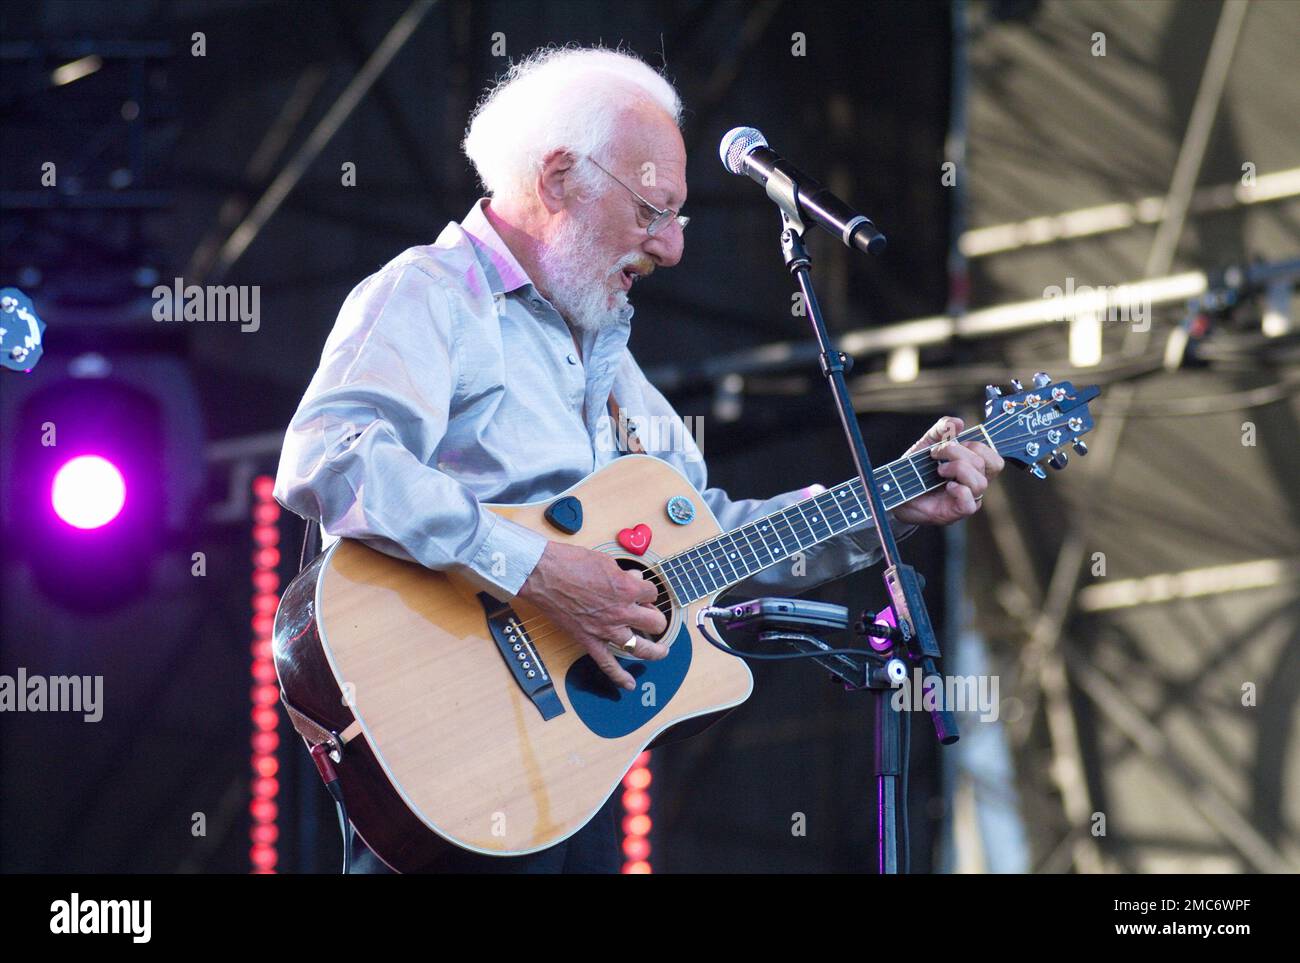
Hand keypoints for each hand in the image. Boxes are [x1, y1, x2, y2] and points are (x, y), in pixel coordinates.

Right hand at [516, 541, 668, 690]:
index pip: (652, 593)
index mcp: (627, 589)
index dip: (647, 591)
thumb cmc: (569, 563)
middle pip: (655, 622)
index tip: (641, 590)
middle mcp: (620, 612)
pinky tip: (629, 684)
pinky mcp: (589, 640)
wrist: (542, 574)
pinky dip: (619, 676)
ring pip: (640, 647)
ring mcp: (606, 629)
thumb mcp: (605, 560)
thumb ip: (622, 573)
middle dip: (655, 617)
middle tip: (649, 614)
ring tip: (660, 651)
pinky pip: (607, 664)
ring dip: (654, 651)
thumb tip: (632, 579)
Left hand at [889, 416, 1004, 526]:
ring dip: (957, 470)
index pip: (993, 458)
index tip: (948, 444)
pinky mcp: (956, 512)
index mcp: (973, 468)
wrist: (896, 489)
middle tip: (936, 454)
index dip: (976, 446)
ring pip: (980, 483)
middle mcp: (974, 483)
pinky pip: (970, 504)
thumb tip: (958, 423)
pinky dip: (959, 491)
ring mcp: (967, 499)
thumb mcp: (927, 442)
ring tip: (938, 471)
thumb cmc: (916, 468)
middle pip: (985, 465)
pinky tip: (946, 487)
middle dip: (958, 453)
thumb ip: (942, 429)